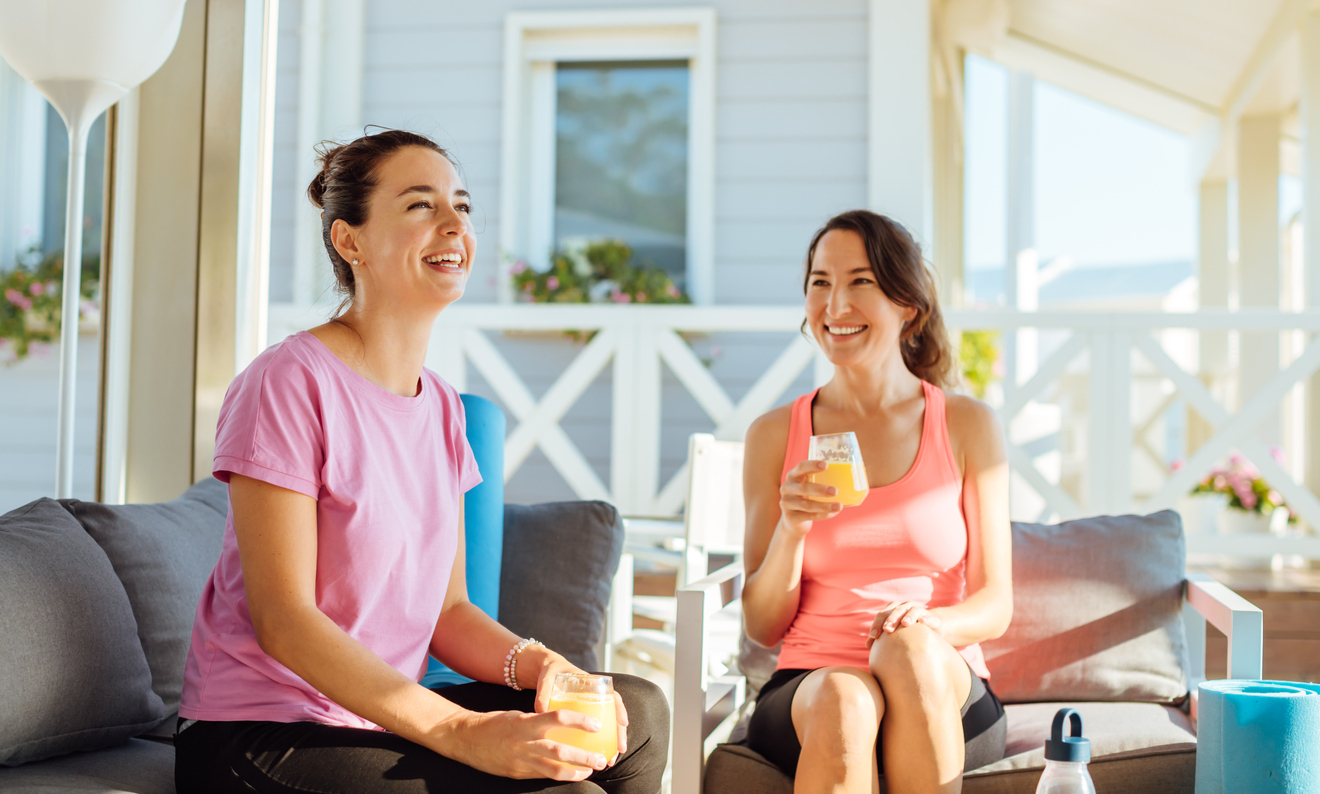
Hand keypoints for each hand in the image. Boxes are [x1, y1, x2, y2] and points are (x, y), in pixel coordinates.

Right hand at [433, 707, 610, 780]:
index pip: (558, 718)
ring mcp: (520, 761)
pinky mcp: (516, 774)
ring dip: (575, 772)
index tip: (597, 725)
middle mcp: (524, 743)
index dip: (580, 722)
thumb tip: (566, 724)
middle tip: (601, 759)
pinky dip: (558, 776)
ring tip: (589, 771)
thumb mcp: (518, 715)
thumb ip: (539, 721)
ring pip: (553, 771)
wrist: (465, 737)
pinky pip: (541, 776)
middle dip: (584, 758)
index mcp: (526, 722)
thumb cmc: (495, 722)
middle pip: (560, 753)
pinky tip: (569, 775)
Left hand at [526, 647, 628, 764]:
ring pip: (607, 725)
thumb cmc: (549, 673)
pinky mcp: (581, 716)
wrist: (545, 671)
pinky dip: (597, 743)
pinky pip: (593, 730)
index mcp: (592, 685)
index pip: (612, 696)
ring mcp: (590, 707)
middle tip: (621, 749)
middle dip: (620, 733)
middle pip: (614, 715)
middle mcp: (595, 697)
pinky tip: (594, 757)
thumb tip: (541, 712)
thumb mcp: (547, 679)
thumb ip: (544, 693)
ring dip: (611, 742)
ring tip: (611, 760)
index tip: (623, 724)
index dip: (620, 709)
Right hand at [779, 460, 842, 536]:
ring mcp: (786, 503)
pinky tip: (833, 513)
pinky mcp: (790, 518)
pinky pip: (809, 516)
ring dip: (824, 506)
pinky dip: (823, 515)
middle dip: (820, 489)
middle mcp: (787, 488)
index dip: (812, 465)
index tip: (826, 465)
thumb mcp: (810, 487)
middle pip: (803, 487)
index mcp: (793, 476)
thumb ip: (822, 480)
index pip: (800, 467)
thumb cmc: (807, 498)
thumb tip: (853, 476)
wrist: (793, 521)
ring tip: (839, 506)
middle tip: (835, 491)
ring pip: (807, 505)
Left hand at [867, 601, 943, 646]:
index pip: (882, 615)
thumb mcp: (895, 634)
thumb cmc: (907, 632)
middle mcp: (904, 607)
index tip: (873, 636)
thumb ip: (882, 637)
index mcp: (893, 610)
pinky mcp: (931, 617)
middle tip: (887, 629)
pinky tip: (922, 622)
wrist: (930, 629)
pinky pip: (928, 616)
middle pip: (895, 610)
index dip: (876, 624)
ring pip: (912, 610)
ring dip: (908, 616)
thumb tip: (868, 645)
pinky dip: (925, 618)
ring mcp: (918, 610)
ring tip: (905, 623)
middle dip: (890, 619)